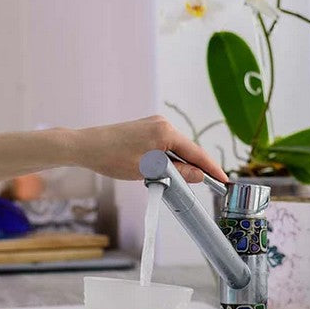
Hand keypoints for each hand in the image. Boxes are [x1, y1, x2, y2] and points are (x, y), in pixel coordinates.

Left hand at [69, 116, 227, 183]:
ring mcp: (153, 125)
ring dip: (182, 165)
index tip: (223, 180)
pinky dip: (170, 159)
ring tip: (189, 182)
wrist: (86, 146)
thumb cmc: (112, 157)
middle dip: (198, 167)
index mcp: (165, 131)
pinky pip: (165, 146)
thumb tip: (198, 175)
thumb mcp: (147, 171)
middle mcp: (162, 124)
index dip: (211, 168)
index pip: (196, 152)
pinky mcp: (145, 129)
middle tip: (211, 184)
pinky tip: (170, 171)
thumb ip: (176, 173)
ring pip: (176, 148)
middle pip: (188, 149)